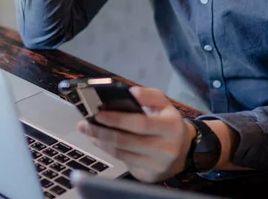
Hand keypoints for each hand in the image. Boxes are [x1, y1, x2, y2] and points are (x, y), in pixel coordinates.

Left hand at [77, 86, 195, 182]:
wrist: (183, 150)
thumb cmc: (167, 123)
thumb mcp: (164, 104)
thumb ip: (148, 95)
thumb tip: (130, 92)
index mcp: (171, 127)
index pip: (140, 123)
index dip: (117, 119)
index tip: (98, 114)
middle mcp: (166, 148)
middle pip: (127, 141)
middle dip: (102, 132)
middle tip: (84, 124)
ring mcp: (157, 165)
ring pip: (122, 153)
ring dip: (101, 142)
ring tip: (88, 131)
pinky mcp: (149, 176)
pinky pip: (123, 161)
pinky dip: (108, 150)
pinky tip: (99, 141)